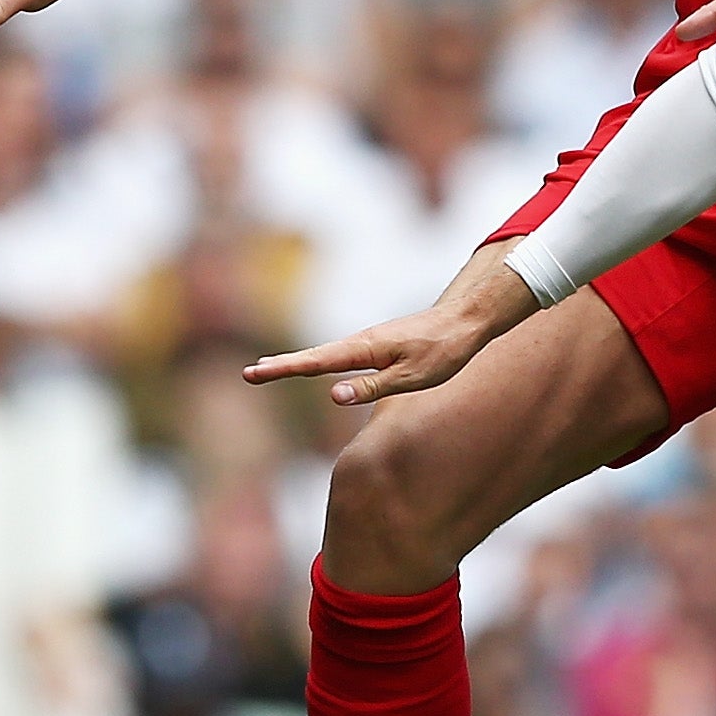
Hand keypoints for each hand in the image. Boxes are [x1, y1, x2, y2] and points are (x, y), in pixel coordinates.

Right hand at [241, 263, 538, 405]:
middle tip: (248, 374)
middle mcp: (362, 341)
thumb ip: (371, 387)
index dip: (283, 369)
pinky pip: (341, 353)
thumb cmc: (443, 351)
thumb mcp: (411, 377)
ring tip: (267, 369)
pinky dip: (318, 359)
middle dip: (280, 365)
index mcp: (365, 349)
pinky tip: (313, 365)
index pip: (316, 363)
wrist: (467, 320)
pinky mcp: (379, 344)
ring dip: (295, 362)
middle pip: (313, 356)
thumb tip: (333, 395)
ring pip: (326, 354)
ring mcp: (369, 341)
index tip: (254, 373)